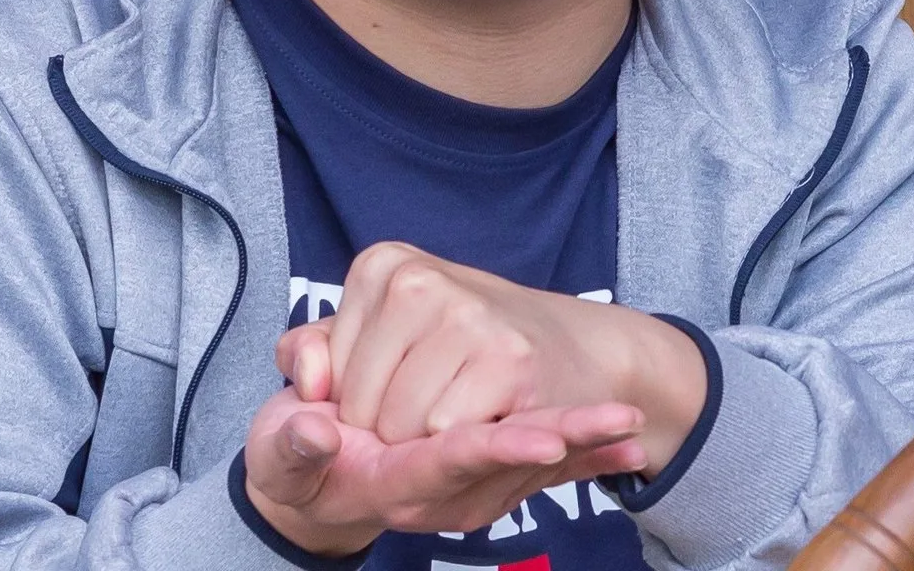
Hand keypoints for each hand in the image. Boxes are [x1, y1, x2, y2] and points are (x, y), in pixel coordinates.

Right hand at [241, 376, 645, 555]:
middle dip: (564, 441)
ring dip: (583, 447)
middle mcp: (437, 490)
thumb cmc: (293, 462)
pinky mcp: (475, 470)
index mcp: (393, 483)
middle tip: (622, 423)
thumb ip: (293, 448)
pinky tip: (627, 450)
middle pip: (507, 460)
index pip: (451, 460)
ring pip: (529, 463)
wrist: (310, 486)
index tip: (545, 433)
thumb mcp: (279, 456)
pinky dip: (582, 458)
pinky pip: (536, 466)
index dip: (495, 445)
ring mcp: (461, 484)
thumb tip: (316, 432)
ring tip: (634, 428)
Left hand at [303, 242, 706, 474]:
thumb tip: (308, 389)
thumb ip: (313, 356)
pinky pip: (449, 435)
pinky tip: (494, 420)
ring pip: (402, 427)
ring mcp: (463, 315)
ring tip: (466, 410)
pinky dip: (466, 446)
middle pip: (362, 406)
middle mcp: (416, 280)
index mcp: (380, 265)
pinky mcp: (506, 361)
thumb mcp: (378, 335)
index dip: (360, 401)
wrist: (579, 350)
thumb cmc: (464, 349)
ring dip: (429, 444)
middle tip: (439, 404)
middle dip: (390, 429)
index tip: (403, 381)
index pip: (328, 375)